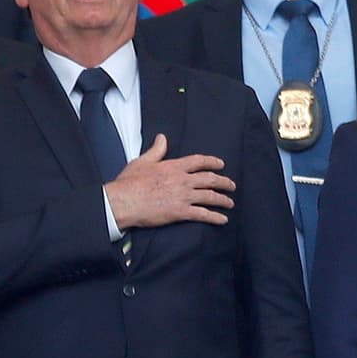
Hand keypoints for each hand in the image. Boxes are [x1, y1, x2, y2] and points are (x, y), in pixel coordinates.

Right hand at [104, 133, 234, 229]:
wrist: (124, 201)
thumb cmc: (130, 183)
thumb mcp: (142, 161)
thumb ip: (156, 150)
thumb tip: (162, 138)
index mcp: (173, 166)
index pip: (199, 161)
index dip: (212, 162)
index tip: (221, 164)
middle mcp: (182, 180)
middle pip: (210, 179)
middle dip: (224, 182)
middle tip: (231, 185)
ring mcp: (183, 196)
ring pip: (210, 196)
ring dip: (223, 199)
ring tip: (230, 203)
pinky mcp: (180, 212)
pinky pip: (203, 214)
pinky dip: (215, 217)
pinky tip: (223, 219)